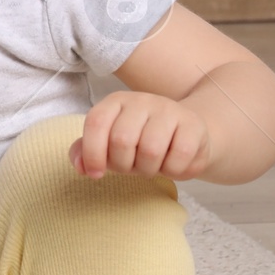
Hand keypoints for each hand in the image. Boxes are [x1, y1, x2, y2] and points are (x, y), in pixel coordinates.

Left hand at [70, 88, 211, 180]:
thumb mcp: (110, 144)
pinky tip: (173, 165)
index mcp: (115, 102)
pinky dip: (174, 172)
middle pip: (122, 140)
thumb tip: (82, 168)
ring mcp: (169, 110)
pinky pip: (179, 157)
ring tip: (153, 166)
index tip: (96, 174)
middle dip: (124, 166)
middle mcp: (141, 100)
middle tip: (133, 167)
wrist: (186, 132)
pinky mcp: (193, 124)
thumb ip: (86, 151)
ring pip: (151, 151)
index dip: (92, 153)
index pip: (96, 123)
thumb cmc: (141, 140)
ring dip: (149, 171)